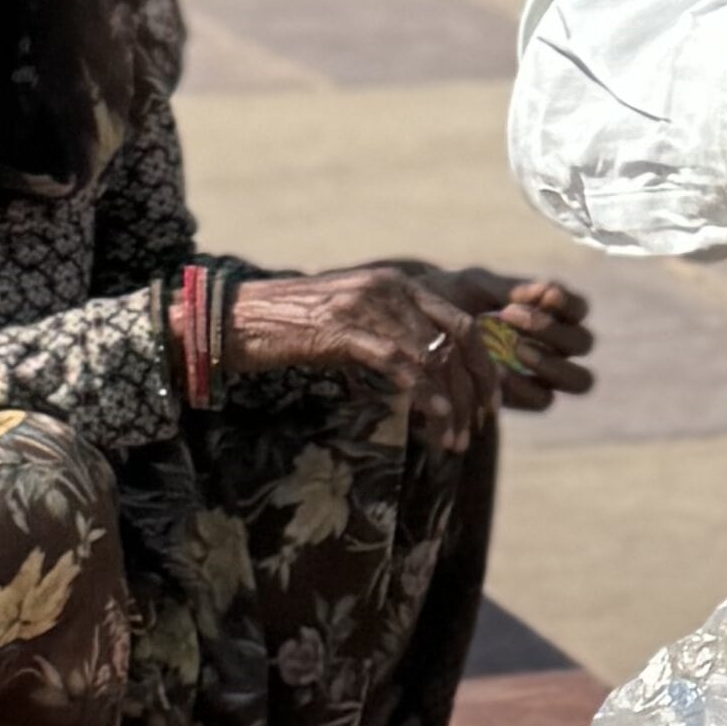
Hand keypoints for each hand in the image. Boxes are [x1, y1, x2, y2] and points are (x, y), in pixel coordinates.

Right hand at [225, 261, 490, 451]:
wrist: (237, 318)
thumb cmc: (293, 329)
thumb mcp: (354, 323)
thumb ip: (392, 336)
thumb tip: (428, 373)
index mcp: (399, 284)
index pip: (463, 322)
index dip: (484, 365)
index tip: (490, 403)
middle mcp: (391, 288)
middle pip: (460, 339)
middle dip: (478, 387)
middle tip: (479, 425)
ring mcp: (369, 306)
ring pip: (434, 357)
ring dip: (453, 404)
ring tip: (455, 441)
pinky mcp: (347, 330)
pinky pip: (402, 365)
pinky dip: (427, 397)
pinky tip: (436, 422)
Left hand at [430, 265, 594, 408]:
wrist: (418, 329)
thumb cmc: (454, 299)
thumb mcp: (476, 285)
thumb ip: (509, 287)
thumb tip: (545, 290)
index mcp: (552, 312)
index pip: (578, 308)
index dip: (569, 303)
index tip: (545, 295)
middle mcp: (557, 345)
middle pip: (583, 343)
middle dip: (555, 331)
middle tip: (512, 316)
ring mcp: (545, 375)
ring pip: (578, 379)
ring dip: (550, 363)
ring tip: (515, 348)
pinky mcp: (526, 399)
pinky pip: (542, 399)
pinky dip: (525, 386)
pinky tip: (498, 373)